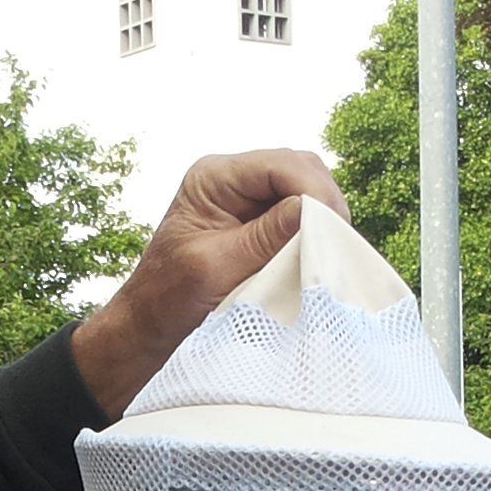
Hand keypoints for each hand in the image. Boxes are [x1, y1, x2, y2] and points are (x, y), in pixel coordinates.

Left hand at [71, 151, 347, 417]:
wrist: (149, 325)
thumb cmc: (169, 298)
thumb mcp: (216, 267)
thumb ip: (264, 237)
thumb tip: (312, 209)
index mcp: (213, 178)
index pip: (278, 165)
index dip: (312, 190)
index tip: (333, 226)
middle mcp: (232, 180)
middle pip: (298, 169)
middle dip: (323, 200)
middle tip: (340, 240)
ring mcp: (247, 199)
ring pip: (304, 189)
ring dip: (321, 216)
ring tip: (332, 249)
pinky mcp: (258, 223)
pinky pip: (297, 214)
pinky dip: (313, 231)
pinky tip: (319, 253)